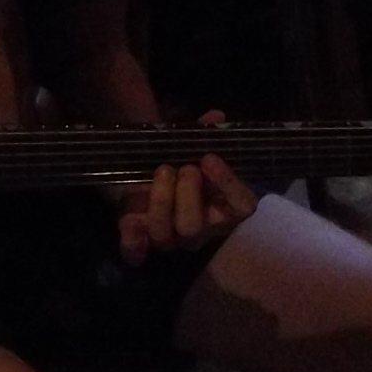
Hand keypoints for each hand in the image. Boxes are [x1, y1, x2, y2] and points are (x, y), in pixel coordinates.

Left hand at [118, 112, 257, 261]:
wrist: (144, 167)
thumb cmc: (179, 158)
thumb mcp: (190, 145)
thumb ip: (203, 134)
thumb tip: (215, 117)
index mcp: (222, 208)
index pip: (240, 207)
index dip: (228, 185)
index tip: (210, 158)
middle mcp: (200, 229)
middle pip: (195, 227)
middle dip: (189, 196)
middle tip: (185, 167)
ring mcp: (169, 238)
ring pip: (167, 236)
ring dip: (162, 203)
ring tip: (162, 171)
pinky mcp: (140, 240)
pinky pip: (135, 253)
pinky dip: (133, 242)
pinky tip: (130, 224)